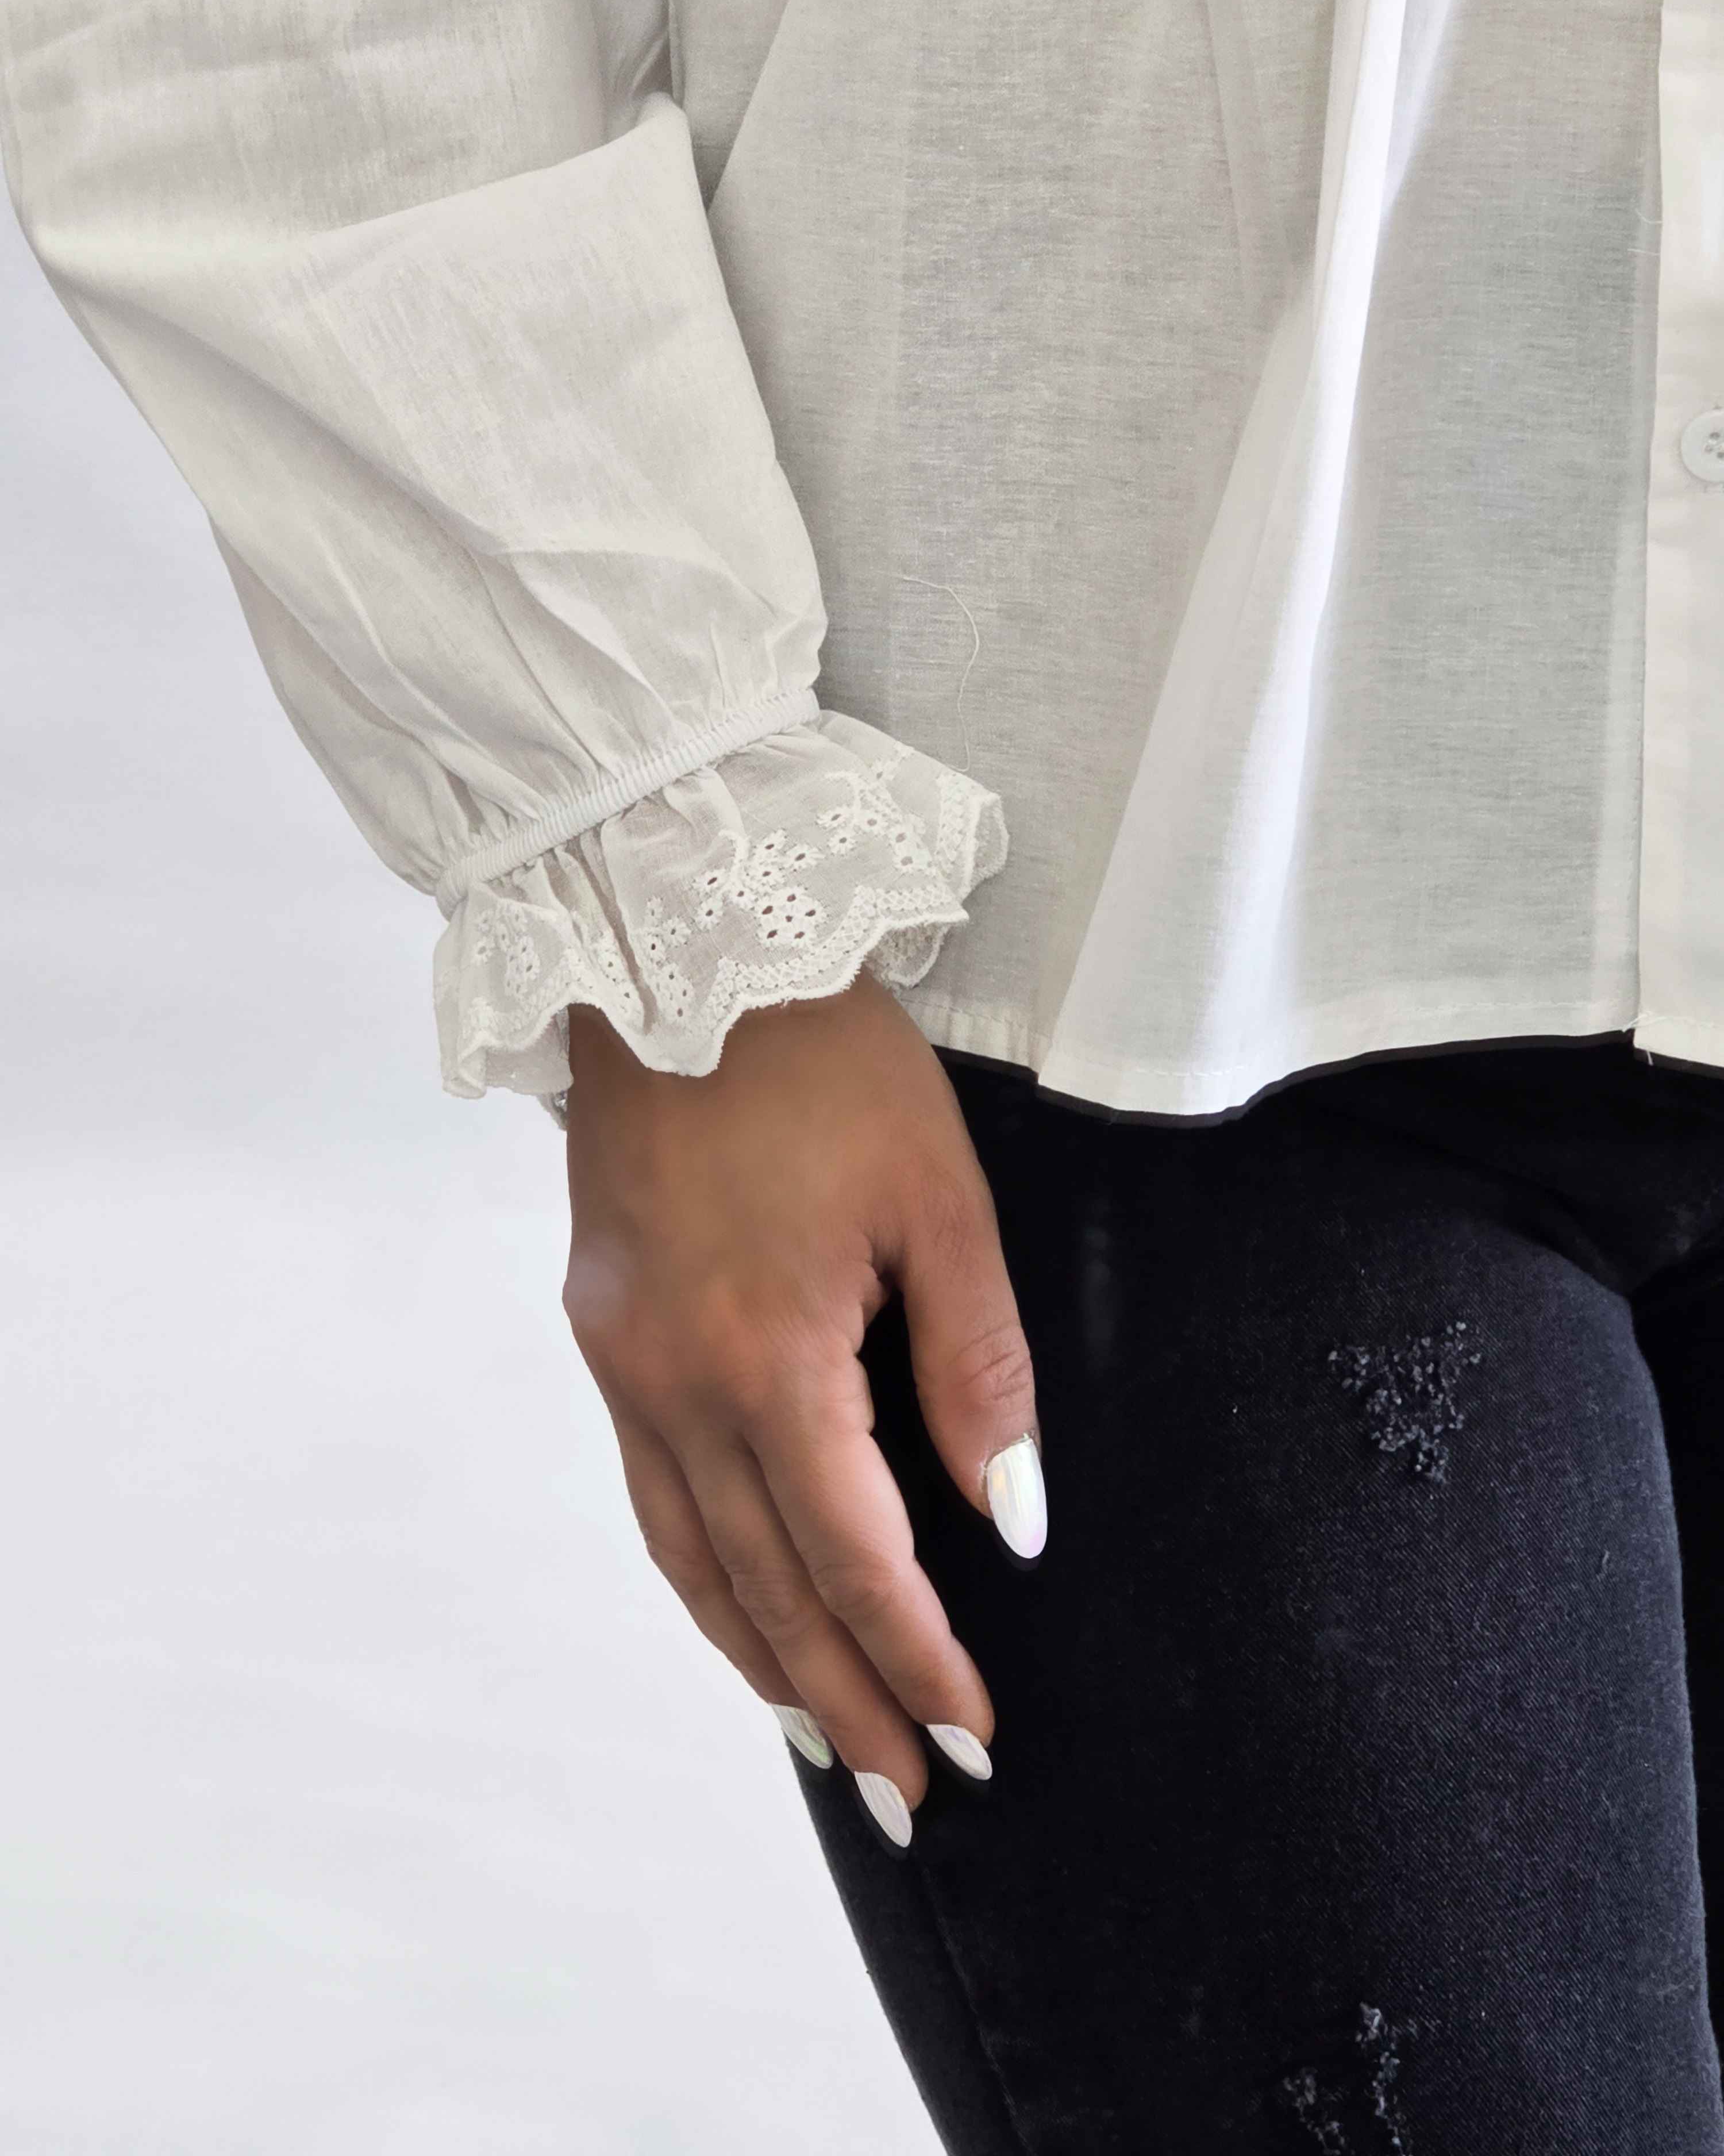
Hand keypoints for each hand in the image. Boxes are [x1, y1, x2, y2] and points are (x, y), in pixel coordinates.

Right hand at [561, 968, 1043, 1848]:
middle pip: (766, 1583)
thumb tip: (1010, 1521)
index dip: (918, 1657)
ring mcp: (620, 1358)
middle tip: (909, 1792)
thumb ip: (978, 1367)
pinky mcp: (600, 1328)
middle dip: (843, 1696)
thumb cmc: (826, 1061)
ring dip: (759, 1658)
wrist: (680, 944)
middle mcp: (673, 1380)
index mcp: (766, 1354)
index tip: (976, 1737)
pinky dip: (701, 1572)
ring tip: (823, 1739)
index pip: (853, 1554)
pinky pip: (650, 1490)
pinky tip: (739, 1608)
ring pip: (691, 1554)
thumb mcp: (937, 1198)